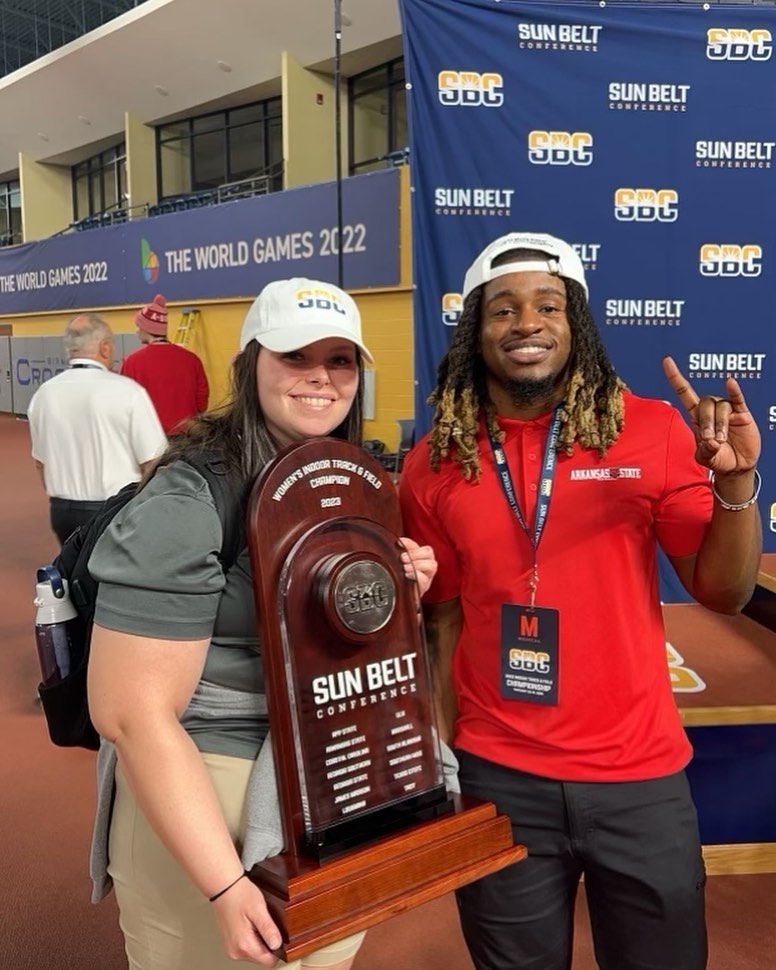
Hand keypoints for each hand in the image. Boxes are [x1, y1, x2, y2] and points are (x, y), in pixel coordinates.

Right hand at [211, 877, 281, 966]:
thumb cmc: (239, 894)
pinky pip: (247, 947)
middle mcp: (236, 952)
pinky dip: (252, 937)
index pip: (269, 962)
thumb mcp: (259, 909)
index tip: (278, 935)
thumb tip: (277, 945)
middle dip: (268, 943)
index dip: (278, 949)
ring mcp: (232, 949)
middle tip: (266, 923)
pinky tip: (250, 923)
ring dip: (260, 940)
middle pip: (262, 958)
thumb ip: (268, 929)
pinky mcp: (230, 944)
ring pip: (255, 953)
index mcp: (244, 945)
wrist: (224, 887)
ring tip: (257, 921)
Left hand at [398, 537, 436, 596]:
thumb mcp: (399, 565)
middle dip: (414, 553)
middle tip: (403, 559)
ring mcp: (427, 577)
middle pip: (429, 552)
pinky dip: (416, 576)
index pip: (419, 545)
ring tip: (405, 569)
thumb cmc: (400, 581)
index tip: (398, 543)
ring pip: (431, 564)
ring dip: (417, 564)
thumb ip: (400, 554)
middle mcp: (426, 565)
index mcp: (420, 558)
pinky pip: (424, 579)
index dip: (409, 543)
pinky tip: (407, 576)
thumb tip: (397, 543)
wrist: (400, 598)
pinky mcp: (424, 587)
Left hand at [662, 356, 760, 474]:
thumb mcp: (706, 459)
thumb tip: (711, 442)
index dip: (675, 377)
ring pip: (721, 407)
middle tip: (711, 441)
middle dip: (707, 423)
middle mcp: (710, 410)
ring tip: (722, 441)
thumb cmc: (718, 459)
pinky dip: (734, 391)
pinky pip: (737, 399)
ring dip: (720, 424)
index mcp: (696, 417)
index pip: (684, 392)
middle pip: (704, 404)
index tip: (667, 360)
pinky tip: (730, 383)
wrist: (737, 466)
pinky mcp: (742, 413)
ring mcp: (726, 411)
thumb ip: (705, 452)